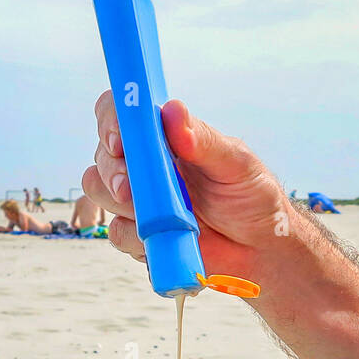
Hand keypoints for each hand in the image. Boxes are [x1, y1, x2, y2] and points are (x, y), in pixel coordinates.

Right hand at [85, 93, 286, 279]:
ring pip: (100, 192)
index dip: (110, 120)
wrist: (259, 248)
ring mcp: (138, 201)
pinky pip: (117, 233)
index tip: (119, 140)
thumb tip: (172, 110)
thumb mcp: (235, 162)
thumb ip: (202, 140)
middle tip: (128, 188)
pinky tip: (163, 237)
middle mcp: (144, 166)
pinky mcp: (138, 236)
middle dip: (111, 170)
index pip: (122, 114)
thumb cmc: (251, 196)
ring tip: (156, 215)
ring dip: (120, 203)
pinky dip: (136, 237)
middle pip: (102, 156)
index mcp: (164, 138)